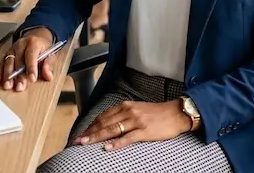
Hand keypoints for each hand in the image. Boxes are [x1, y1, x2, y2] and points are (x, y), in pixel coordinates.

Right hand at [0, 27, 54, 91]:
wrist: (36, 37)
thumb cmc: (43, 47)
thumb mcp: (50, 54)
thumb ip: (49, 65)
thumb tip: (48, 76)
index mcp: (33, 43)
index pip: (31, 56)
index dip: (31, 68)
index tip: (32, 79)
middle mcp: (21, 44)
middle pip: (18, 61)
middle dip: (18, 75)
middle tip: (19, 87)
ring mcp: (12, 49)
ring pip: (8, 62)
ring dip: (7, 75)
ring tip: (8, 86)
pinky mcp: (7, 53)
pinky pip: (1, 63)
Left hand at [73, 99, 191, 149]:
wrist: (176, 113)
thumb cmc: (157, 113)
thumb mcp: (138, 109)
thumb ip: (123, 114)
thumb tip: (109, 123)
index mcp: (126, 106)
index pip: (103, 116)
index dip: (91, 125)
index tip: (81, 133)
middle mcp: (129, 111)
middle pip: (104, 123)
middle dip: (89, 132)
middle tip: (77, 141)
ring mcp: (136, 121)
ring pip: (112, 130)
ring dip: (96, 137)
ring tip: (85, 143)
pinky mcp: (145, 131)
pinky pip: (128, 138)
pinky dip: (117, 143)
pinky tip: (108, 148)